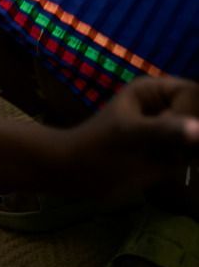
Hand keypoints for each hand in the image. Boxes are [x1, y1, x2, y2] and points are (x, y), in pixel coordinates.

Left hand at [54, 77, 198, 202]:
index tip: (177, 136)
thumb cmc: (98, 148)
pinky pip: (194, 153)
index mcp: (152, 90)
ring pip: (197, 134)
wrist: (80, 175)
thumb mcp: (130, 136)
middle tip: (170, 151)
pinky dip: (190, 160)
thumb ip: (165, 131)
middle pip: (198, 113)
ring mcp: (170, 130)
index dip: (190, 113)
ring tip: (163, 158)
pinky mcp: (171, 152)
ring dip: (191, 150)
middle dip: (192, 135)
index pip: (193, 93)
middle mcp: (165, 106)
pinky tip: (167, 165)